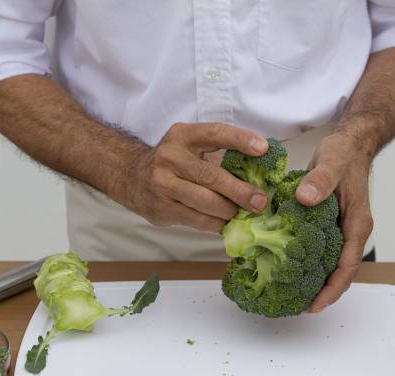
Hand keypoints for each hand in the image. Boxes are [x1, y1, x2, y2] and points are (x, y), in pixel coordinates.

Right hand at [112, 123, 269, 232]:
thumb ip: (218, 155)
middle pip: (211, 176)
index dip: (240, 140)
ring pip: (205, 201)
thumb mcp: (190, 148)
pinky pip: (197, 219)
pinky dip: (216, 223)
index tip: (262, 149)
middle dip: (240, 190)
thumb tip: (260, 175)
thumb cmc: (174, 162)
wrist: (131, 176)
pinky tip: (227, 224)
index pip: (215, 133)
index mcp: (183, 136)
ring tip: (245, 214)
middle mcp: (170, 157)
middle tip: (260, 201)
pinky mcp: (162, 208)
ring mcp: (163, 184)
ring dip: (230, 211)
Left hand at [295, 132, 373, 312]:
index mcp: (357, 223)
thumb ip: (321, 179)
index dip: (333, 288)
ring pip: (332, 264)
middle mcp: (352, 231)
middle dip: (324, 293)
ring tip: (293, 296)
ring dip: (317, 282)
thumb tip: (306, 198)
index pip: (348, 265)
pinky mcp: (330, 225)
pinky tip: (290, 269)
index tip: (317, 304)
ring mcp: (342, 230)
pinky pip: (322, 251)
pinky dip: (310, 264)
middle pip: (341, 273)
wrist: (352, 143)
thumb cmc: (344, 153)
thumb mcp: (332, 161)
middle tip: (299, 308)